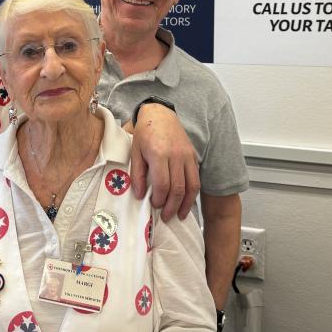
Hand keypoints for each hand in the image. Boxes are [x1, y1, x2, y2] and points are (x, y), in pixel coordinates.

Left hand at [130, 102, 199, 220]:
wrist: (160, 115)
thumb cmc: (144, 133)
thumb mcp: (135, 152)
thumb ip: (138, 174)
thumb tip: (141, 196)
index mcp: (159, 154)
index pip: (163, 184)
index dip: (159, 199)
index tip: (154, 206)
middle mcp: (176, 155)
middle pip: (179, 188)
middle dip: (173, 206)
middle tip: (166, 217)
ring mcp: (187, 155)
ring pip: (192, 185)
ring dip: (186, 204)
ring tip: (179, 215)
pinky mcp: (193, 155)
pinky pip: (196, 178)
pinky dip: (192, 192)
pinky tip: (186, 201)